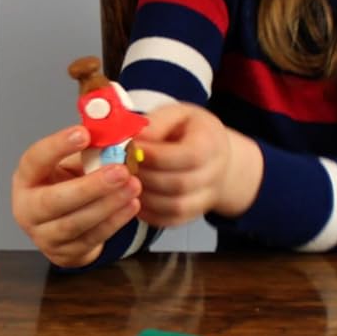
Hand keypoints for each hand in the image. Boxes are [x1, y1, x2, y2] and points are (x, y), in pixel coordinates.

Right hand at [10, 125, 142, 267]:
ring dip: (107, 204)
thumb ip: (88, 150)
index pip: (35, 160)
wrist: (63, 225)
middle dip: (90, 186)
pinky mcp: (64, 253)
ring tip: (132, 186)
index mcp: (27, 178)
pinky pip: (91, 238)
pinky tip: (131, 205)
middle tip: (119, 171)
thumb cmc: (66, 186)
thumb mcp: (71, 164)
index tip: (83, 134)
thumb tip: (114, 133)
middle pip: (53, 200)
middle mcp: (27, 208)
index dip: (57, 146)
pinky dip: (114, 221)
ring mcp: (44, 235)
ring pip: (75, 223)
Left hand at [134, 103, 259, 224]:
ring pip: (175, 207)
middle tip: (121, 166)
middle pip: (180, 184)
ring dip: (144, 196)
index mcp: (211, 144)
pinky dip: (148, 213)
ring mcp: (206, 198)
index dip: (155, 155)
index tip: (130, 148)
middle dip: (145, 176)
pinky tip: (132, 197)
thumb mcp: (177, 114)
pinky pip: (170, 220)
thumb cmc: (189, 130)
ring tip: (124, 181)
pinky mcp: (192, 214)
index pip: (188, 156)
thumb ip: (156, 124)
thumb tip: (134, 139)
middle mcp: (214, 174)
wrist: (213, 154)